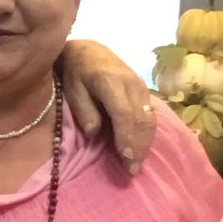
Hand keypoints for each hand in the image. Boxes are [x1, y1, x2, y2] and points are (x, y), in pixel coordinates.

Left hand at [60, 39, 156, 175]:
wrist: (89, 50)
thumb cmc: (76, 72)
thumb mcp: (72, 89)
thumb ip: (84, 110)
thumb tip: (94, 133)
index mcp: (110, 82)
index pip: (124, 113)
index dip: (126, 137)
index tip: (126, 158)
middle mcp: (130, 84)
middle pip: (141, 119)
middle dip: (139, 147)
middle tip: (132, 170)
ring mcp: (140, 86)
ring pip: (149, 118)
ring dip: (146, 143)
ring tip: (138, 164)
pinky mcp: (144, 90)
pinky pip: (150, 114)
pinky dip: (148, 133)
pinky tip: (142, 148)